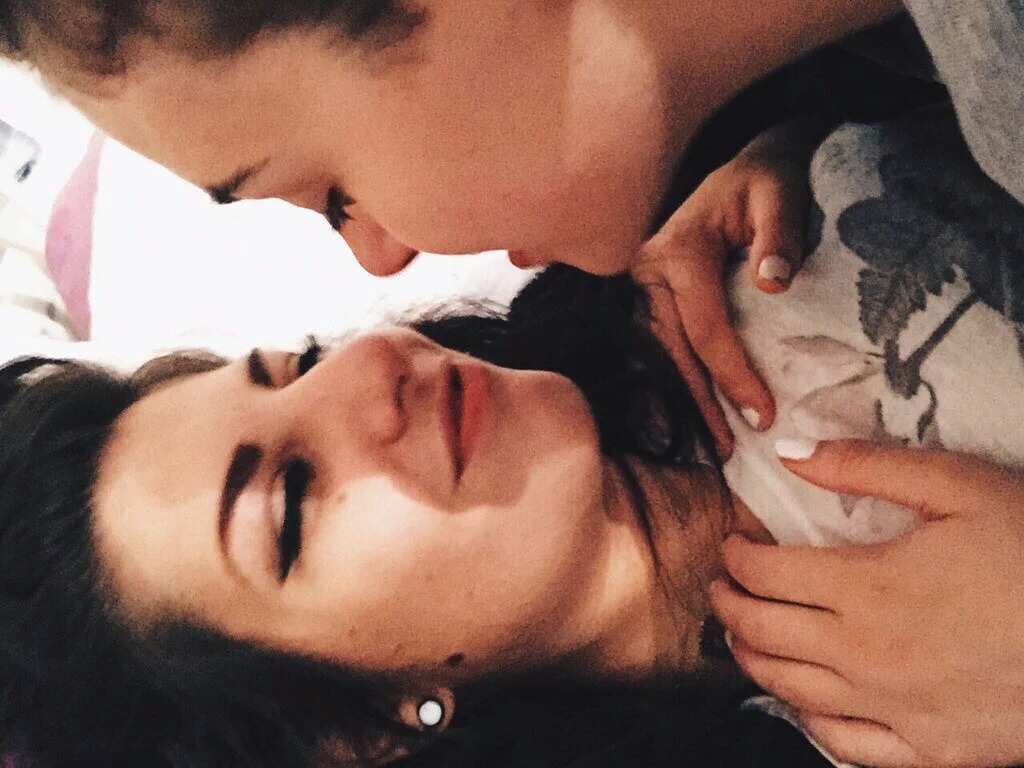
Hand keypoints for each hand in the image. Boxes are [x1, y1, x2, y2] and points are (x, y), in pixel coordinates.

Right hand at [634, 117, 821, 455]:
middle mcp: (647, 270)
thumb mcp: (780, 193)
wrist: (749, 163)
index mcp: (676, 250)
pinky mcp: (650, 295)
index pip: (704, 328)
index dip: (733, 375)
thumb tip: (774, 286)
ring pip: (660, 355)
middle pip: (672, 351)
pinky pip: (658, 347)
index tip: (764, 415)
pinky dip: (672, 383)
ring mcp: (643, 285)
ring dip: (683, 401)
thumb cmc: (769, 178)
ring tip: (710, 445)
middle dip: (700, 404)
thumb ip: (779, 235)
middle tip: (727, 452)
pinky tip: (687, 417)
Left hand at [711, 439, 1023, 767]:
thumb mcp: (958, 486)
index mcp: (865, 587)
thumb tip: (788, 453)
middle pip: (764, 632)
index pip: (766, 573)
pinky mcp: (931, 751)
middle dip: (729, 605)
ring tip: (737, 637)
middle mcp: (864, 654)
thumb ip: (865, 466)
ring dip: (750, 660)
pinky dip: (809, 721)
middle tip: (719, 587)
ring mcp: (894, 709)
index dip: (736, 557)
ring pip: (789, 689)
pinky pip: (846, 745)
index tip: (730, 545)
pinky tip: (801, 704)